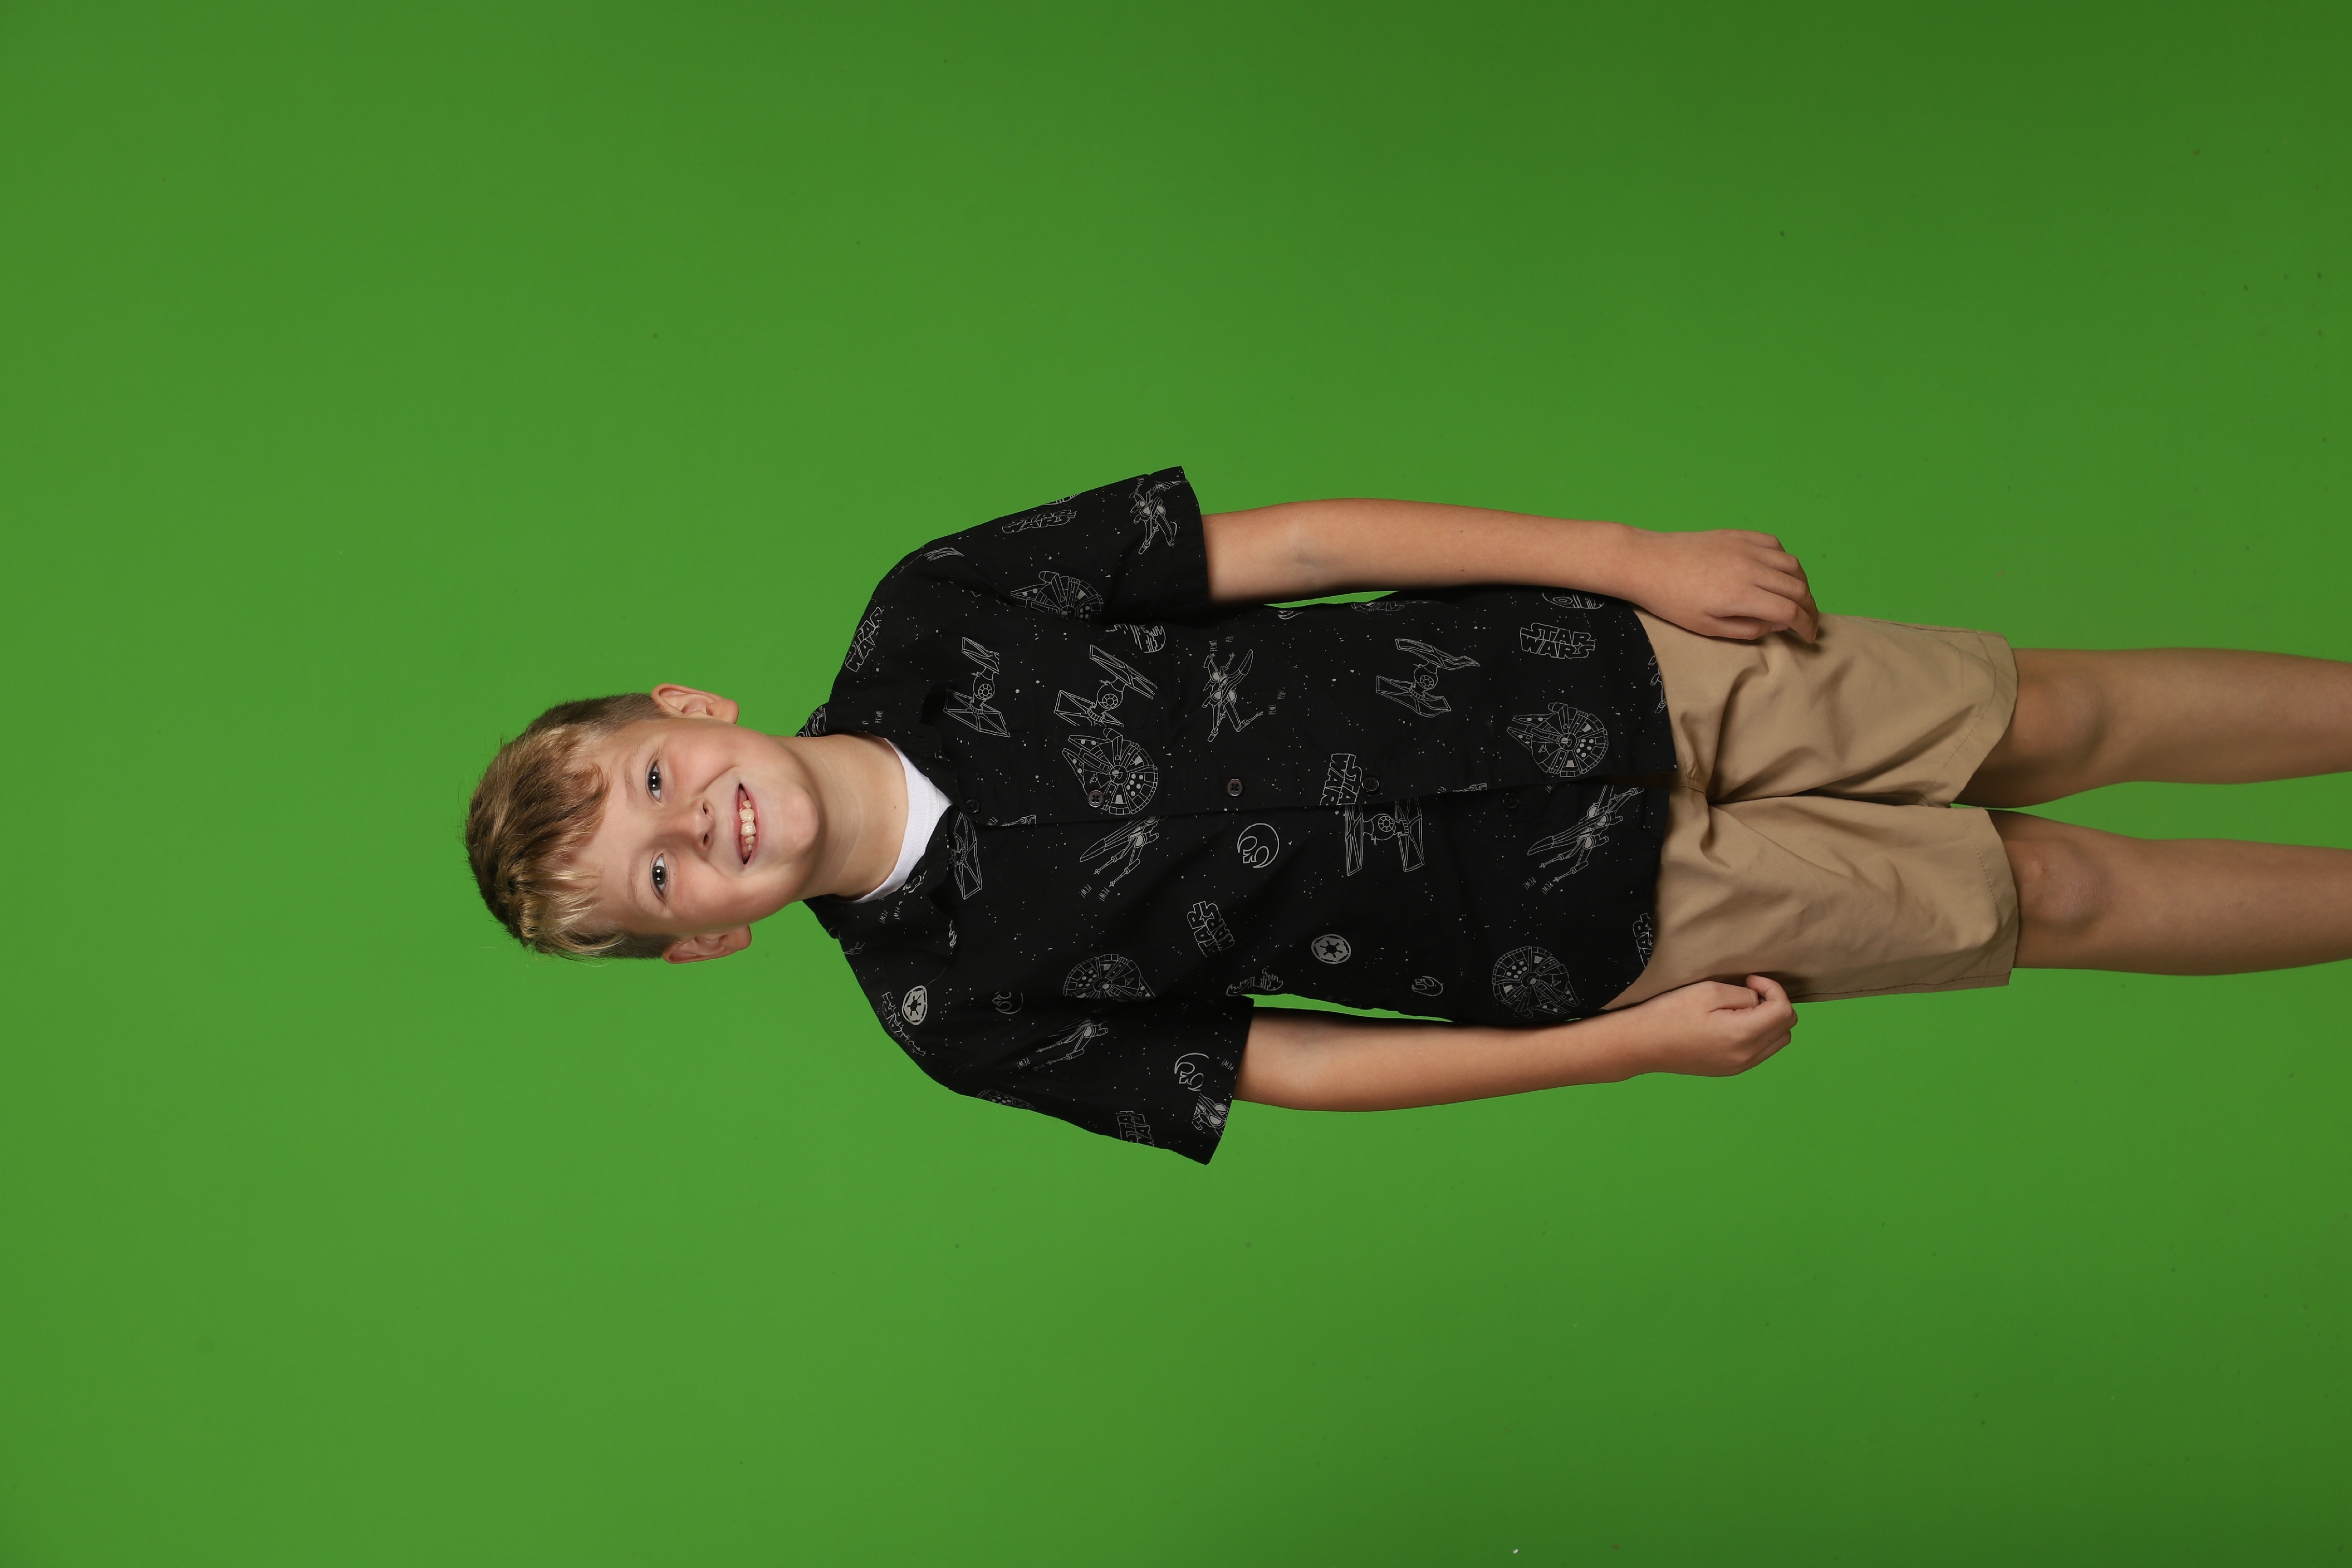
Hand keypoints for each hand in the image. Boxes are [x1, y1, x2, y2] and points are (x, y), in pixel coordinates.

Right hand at [1623, 975, 1797, 1076]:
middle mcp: (1746, 1056)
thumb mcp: (1708, 992)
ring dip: (1769, 1021)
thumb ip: (1743, 995)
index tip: (1749, 980)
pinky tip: (1734, 1023)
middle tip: (1746, 992)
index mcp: (1743, 1035)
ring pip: (1777, 1042)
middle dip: (1774, 1004)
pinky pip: (1761, 1052)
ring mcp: (1739, 1067)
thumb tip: (1758, 1001)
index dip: (1772, 988)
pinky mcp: (1729, 1070)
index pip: (1784, 1010)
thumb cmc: (1670, 1014)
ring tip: (1741, 1009)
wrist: (1642, 1044)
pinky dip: (1758, 1034)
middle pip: (1787, 1028)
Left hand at [1624, 529, 1819, 641]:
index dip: (1806, 626)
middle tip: (1808, 622)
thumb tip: (1777, 624)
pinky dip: (1784, 560)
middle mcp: (1750, 567)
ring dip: (1801, 583)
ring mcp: (1746, 547)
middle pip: (1798, 587)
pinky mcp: (1738, 535)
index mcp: (1742, 595)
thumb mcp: (1707, 628)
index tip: (1809, 637)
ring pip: (1792, 564)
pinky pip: (1774, 544)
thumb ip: (1747, 629)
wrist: (1647, 563)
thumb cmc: (1671, 601)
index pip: (1791, 611)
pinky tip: (1777, 572)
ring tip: (1796, 599)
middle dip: (1810, 608)